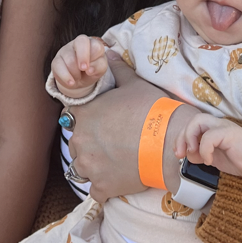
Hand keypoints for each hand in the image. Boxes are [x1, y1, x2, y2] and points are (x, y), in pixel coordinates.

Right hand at [51, 36, 108, 94]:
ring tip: (78, 78)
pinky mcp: (56, 60)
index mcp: (92, 44)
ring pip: (70, 58)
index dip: (94, 58)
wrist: (79, 78)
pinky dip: (65, 77)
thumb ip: (99, 67)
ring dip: (75, 72)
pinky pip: (58, 66)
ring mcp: (66, 50)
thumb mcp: (99, 70)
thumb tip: (90, 69)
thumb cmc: (91, 69)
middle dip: (83, 57)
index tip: (90, 70)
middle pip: (81, 42)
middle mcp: (78, 43)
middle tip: (83, 69)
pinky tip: (70, 82)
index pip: (95, 45)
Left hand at [66, 64, 195, 200]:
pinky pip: (95, 191)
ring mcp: (89, 167)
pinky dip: (104, 187)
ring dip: (94, 166)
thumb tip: (108, 50)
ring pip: (82, 169)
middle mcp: (79, 142)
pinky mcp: (102, 187)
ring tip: (114, 161)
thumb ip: (117, 68)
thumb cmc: (151, 110)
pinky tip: (118, 180)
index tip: (101, 123)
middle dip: (89, 144)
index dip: (86, 120)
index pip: (72, 118)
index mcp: (82, 116)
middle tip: (112, 143)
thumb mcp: (133, 84)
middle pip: (76, 144)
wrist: (169, 142)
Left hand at [176, 113, 241, 189]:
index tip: (179, 154)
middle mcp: (217, 124)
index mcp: (212, 129)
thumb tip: (188, 154)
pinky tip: (209, 161)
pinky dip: (204, 149)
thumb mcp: (214, 157)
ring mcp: (223, 127)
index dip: (180, 138)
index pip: (190, 126)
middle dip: (182, 137)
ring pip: (199, 121)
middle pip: (193, 119)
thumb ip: (200, 154)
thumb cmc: (239, 158)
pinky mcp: (229, 133)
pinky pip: (210, 136)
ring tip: (194, 153)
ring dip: (190, 138)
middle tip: (181, 154)